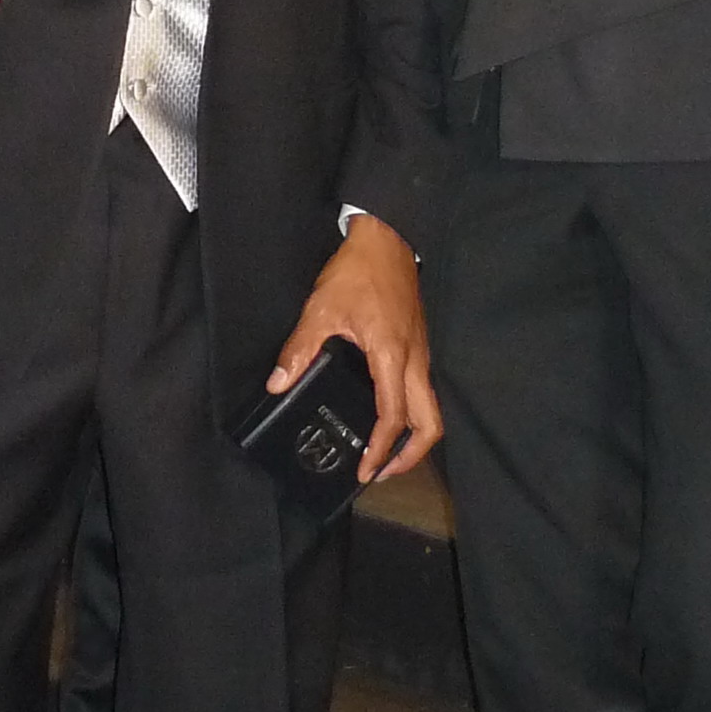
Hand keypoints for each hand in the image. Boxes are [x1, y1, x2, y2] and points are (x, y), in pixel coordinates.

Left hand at [267, 217, 439, 483]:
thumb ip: (300, 349)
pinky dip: (412, 414)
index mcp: (392, 355)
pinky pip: (424, 391)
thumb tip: (278, 383)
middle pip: (431, 424)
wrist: (387, 239)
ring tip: (386, 453)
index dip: (381, 449)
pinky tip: (387, 416)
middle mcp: (415, 360)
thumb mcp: (321, 309)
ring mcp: (422, 353)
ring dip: (414, 437)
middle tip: (383, 472)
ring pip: (432, 409)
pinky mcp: (419, 345)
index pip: (394, 416)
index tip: (366, 471)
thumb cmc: (358, 272)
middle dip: (411, 455)